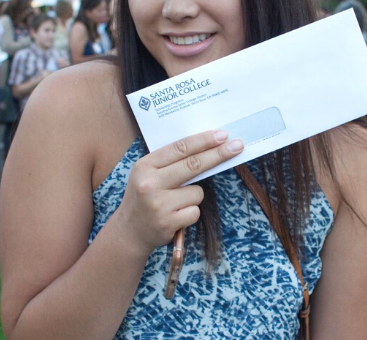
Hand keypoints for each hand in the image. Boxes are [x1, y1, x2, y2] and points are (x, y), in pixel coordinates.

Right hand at [112, 130, 243, 249]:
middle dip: (218, 154)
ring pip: (197, 192)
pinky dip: (189, 213)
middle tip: (238, 146)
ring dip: (193, 197)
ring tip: (175, 203)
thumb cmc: (143, 198)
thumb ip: (170, 163)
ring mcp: (159, 204)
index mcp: (144, 166)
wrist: (129, 231)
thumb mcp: (147, 175)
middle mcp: (150, 183)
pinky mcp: (168, 222)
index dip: (203, 141)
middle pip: (193, 165)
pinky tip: (175, 216)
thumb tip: (207, 149)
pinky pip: (195, 211)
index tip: (222, 135)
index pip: (179, 149)